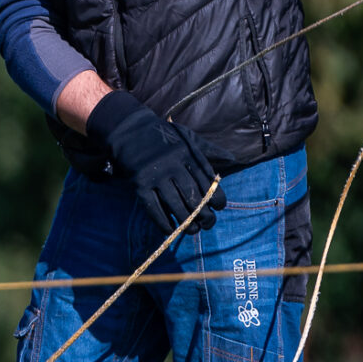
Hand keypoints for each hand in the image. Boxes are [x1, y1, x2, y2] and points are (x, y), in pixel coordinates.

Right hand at [86, 92, 224, 235]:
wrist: (129, 130)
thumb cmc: (163, 137)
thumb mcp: (188, 138)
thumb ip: (209, 150)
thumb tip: (233, 159)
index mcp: (187, 155)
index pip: (207, 182)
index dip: (217, 198)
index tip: (220, 208)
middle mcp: (173, 166)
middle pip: (193, 197)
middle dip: (204, 215)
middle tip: (209, 224)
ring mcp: (155, 175)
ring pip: (175, 205)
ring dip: (187, 222)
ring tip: (193, 230)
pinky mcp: (139, 184)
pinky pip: (154, 208)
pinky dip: (163, 222)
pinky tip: (171, 229)